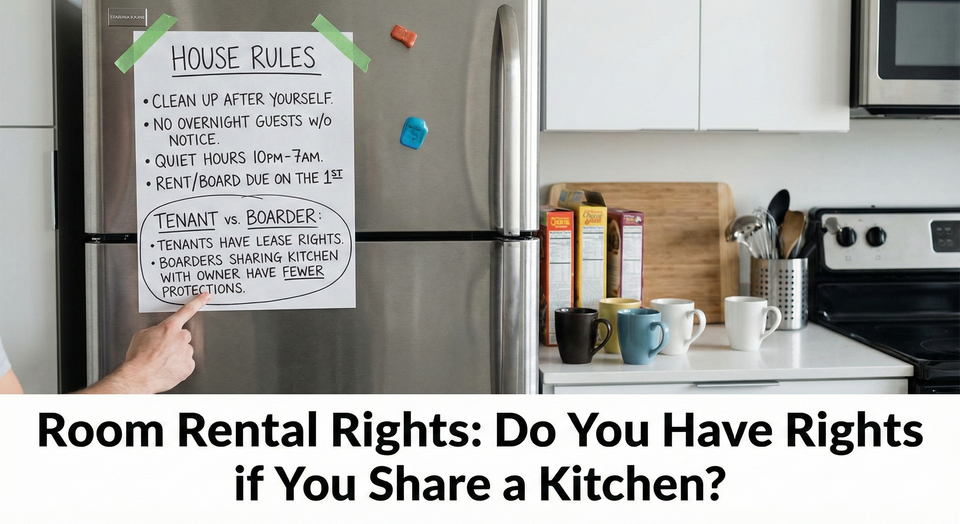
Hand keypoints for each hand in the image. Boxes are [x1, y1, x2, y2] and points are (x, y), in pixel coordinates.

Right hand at [79, 293, 210, 393]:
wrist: (139, 376)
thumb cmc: (139, 357)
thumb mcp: (142, 335)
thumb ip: (156, 330)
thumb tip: (160, 333)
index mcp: (169, 327)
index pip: (187, 310)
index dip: (198, 302)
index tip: (206, 296)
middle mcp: (181, 338)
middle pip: (184, 336)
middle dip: (176, 341)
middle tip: (163, 350)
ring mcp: (187, 352)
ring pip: (185, 350)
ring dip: (177, 354)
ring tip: (163, 361)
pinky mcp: (189, 366)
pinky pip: (186, 363)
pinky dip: (179, 366)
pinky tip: (168, 368)